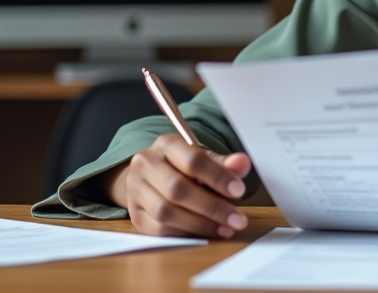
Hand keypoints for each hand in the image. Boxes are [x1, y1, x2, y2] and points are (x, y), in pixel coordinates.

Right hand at [102, 133, 251, 238]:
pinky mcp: (135, 215)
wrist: (154, 177)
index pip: (192, 160)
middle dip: (212, 207)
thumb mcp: (205, 159)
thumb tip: (242, 163)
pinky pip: (159, 230)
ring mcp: (136, 190)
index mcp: (166, 144)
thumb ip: (224, 164)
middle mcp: (146, 165)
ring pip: (166, 212)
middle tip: (237, 218)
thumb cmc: (184, 167)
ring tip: (226, 227)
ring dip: (201, 224)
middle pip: (177, 189)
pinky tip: (207, 232)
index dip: (217, 177)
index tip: (239, 191)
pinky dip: (186, 233)